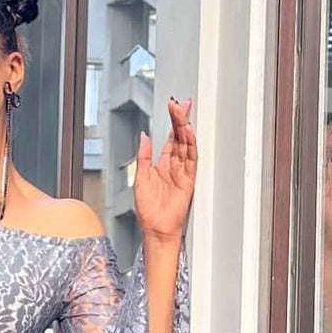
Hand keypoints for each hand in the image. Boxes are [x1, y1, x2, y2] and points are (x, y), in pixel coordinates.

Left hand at [133, 96, 196, 242]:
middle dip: (180, 120)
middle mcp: (174, 166)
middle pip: (180, 137)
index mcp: (162, 164)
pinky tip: (188, 133)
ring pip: (186, 145)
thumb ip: (143, 156)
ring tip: (182, 113)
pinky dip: (191, 145)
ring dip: (184, 128)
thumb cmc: (148, 209)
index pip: (170, 138)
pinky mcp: (188, 180)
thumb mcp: (140, 177)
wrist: (155, 228)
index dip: (172, 122)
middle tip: (179, 104)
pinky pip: (191, 159)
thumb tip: (144, 137)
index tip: (173, 107)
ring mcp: (183, 172)